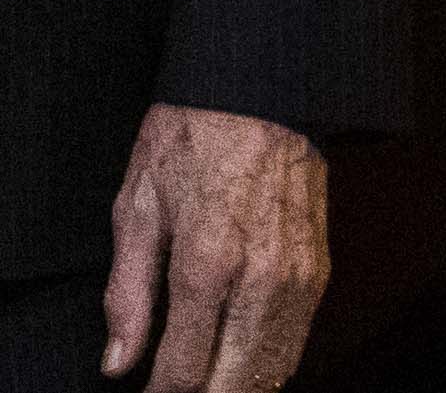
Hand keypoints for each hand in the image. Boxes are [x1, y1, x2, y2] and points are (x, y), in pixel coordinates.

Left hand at [101, 105, 325, 391]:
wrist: (262, 90)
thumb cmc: (193, 139)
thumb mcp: (137, 208)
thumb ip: (127, 294)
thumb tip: (119, 362)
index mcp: (206, 264)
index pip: (183, 371)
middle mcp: (261, 276)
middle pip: (235, 381)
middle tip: (178, 392)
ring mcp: (298, 272)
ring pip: (274, 365)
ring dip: (241, 385)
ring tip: (210, 386)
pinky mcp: (319, 263)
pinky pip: (299, 334)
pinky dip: (273, 360)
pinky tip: (247, 364)